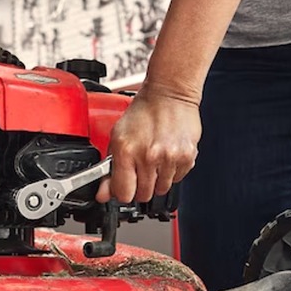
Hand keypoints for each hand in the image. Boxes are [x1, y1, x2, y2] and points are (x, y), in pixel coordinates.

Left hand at [96, 84, 200, 203]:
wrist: (170, 94)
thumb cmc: (143, 112)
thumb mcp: (117, 138)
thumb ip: (109, 169)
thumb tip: (103, 193)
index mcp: (127, 151)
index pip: (123, 193)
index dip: (122, 192)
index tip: (123, 186)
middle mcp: (149, 156)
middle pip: (143, 195)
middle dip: (139, 187)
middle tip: (139, 171)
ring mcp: (170, 158)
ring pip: (161, 189)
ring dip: (156, 180)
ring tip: (154, 160)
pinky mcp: (187, 158)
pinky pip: (177, 179)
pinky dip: (171, 172)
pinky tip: (166, 156)